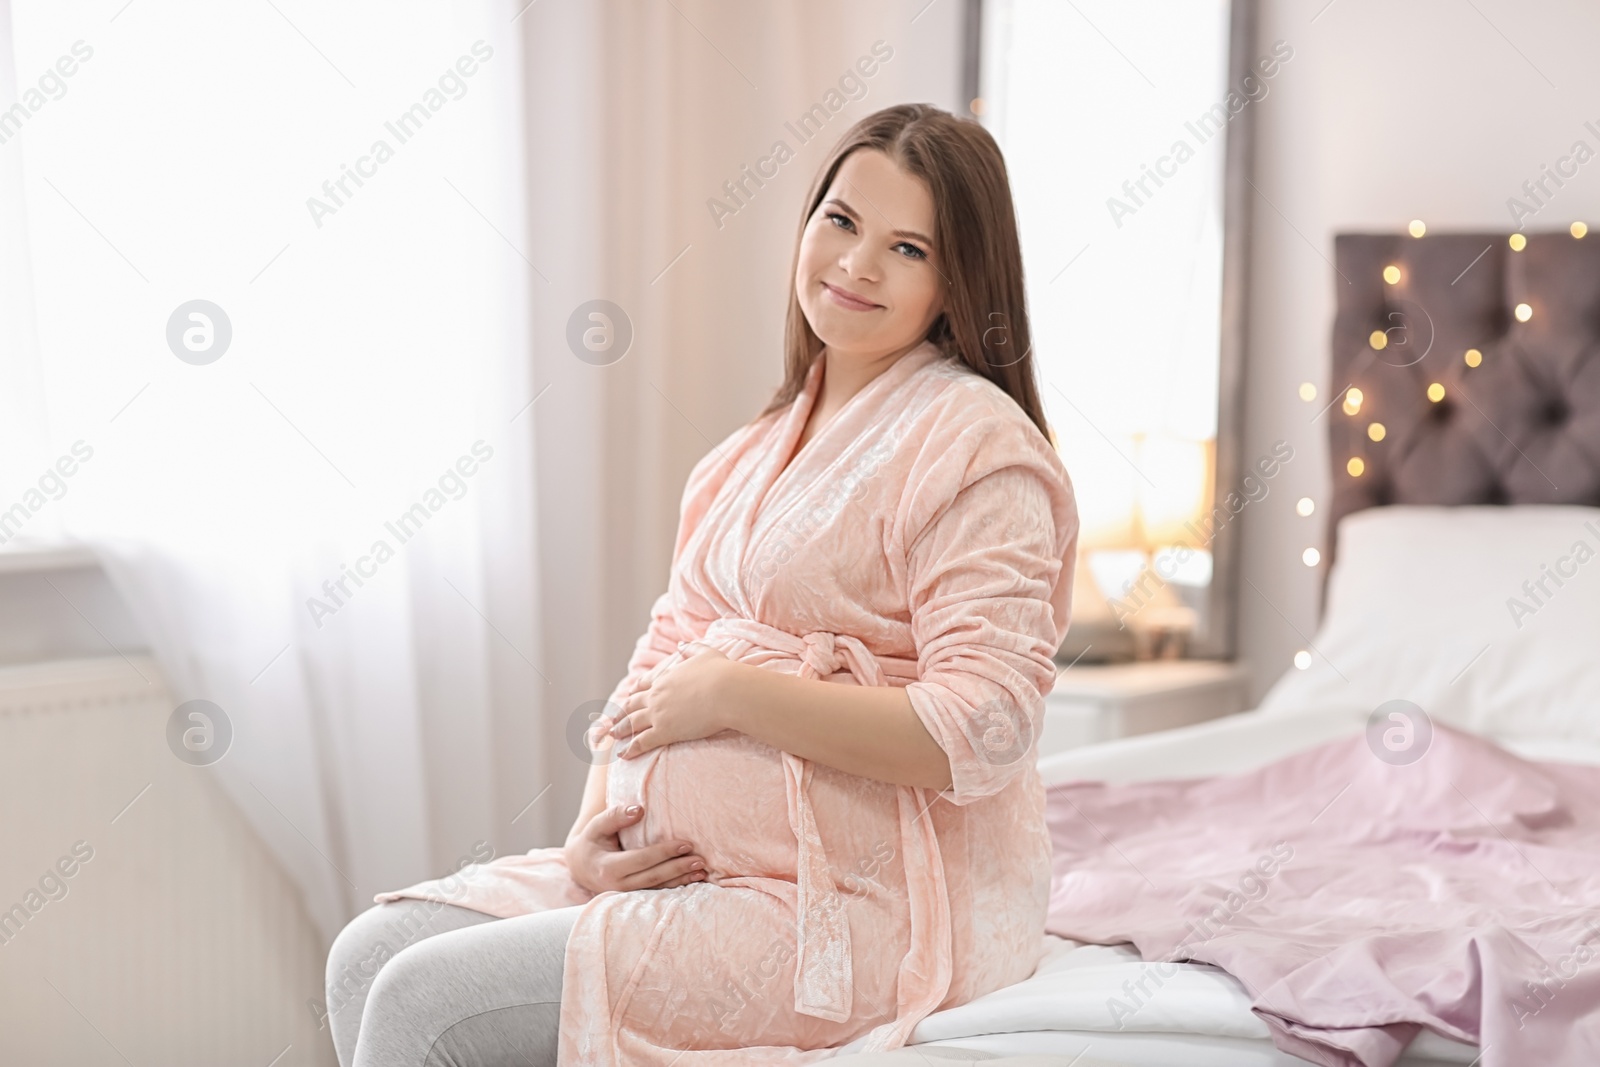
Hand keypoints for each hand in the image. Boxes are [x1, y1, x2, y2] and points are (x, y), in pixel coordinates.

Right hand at [563, 804, 707, 892]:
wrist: (581, 867)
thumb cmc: (592, 842)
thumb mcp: (597, 826)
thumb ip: (615, 816)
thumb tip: (638, 810)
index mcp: (608, 868)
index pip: (641, 860)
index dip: (664, 852)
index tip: (686, 843)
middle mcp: (617, 886)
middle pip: (653, 878)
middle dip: (678, 868)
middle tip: (700, 859)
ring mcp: (625, 895)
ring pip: (657, 889)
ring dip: (681, 880)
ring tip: (702, 871)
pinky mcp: (633, 898)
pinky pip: (657, 893)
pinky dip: (676, 886)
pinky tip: (693, 879)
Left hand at [604, 644, 738, 758]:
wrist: (727, 691)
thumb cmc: (721, 672)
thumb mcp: (706, 653)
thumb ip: (691, 648)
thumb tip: (680, 643)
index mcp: (666, 678)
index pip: (644, 685)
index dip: (635, 692)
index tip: (629, 696)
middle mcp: (657, 695)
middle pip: (633, 705)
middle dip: (622, 713)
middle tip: (613, 719)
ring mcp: (658, 713)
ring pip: (633, 723)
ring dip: (621, 730)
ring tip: (613, 736)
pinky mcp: (664, 731)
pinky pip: (642, 742)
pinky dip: (630, 748)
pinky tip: (622, 754)